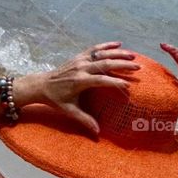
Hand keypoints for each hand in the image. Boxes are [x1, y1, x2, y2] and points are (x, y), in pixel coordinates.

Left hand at [19, 42, 135, 133]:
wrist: (41, 85)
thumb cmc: (55, 100)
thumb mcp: (69, 111)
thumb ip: (85, 120)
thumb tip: (98, 133)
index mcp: (79, 81)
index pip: (101, 80)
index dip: (115, 82)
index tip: (128, 85)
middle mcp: (81, 68)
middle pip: (105, 63)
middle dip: (122, 64)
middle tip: (137, 67)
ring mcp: (80, 60)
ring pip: (102, 54)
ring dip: (118, 53)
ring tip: (133, 55)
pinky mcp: (78, 57)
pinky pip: (94, 49)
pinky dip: (106, 45)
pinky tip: (118, 44)